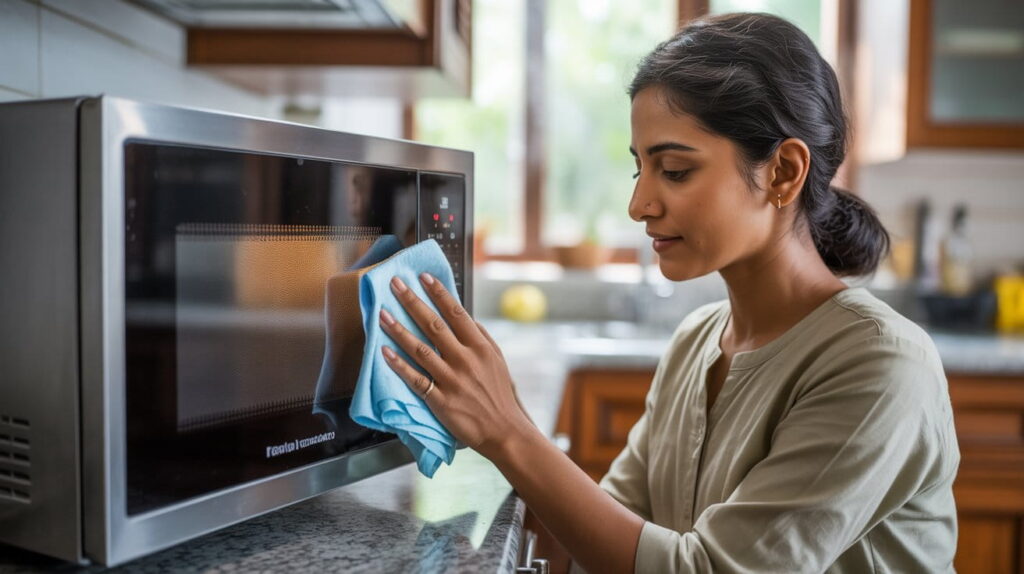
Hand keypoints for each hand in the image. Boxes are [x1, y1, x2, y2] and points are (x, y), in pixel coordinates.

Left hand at [379, 273, 533, 459]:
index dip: (438, 293)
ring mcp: (451, 380)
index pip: (456, 313)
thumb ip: (481, 337)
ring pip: (420, 349)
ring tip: (382, 314)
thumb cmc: (500, 394)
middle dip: (412, 301)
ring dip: (399, 330)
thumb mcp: (497, 360)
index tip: (423, 277)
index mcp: (480, 347)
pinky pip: (415, 379)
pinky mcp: (440, 400)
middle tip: (395, 284)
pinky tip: (384, 352)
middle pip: (434, 325)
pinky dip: (399, 365)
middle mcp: (465, 359)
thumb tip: (465, 316)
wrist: (504, 430)